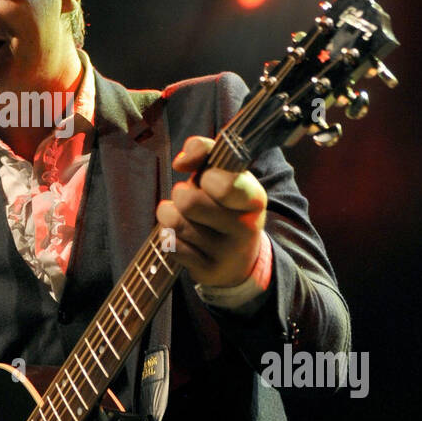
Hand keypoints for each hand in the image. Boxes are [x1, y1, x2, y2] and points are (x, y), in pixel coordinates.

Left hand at [156, 136, 266, 287]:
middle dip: (181, 194)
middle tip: (190, 198)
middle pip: (188, 202)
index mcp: (253, 198)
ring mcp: (227, 253)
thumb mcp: (224, 172)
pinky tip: (181, 235)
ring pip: (174, 222)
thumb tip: (180, 162)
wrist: (240, 256)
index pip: (224, 184)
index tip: (207, 179)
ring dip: (170, 213)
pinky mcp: (208, 271)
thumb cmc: (224, 203)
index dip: (206, 177)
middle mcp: (246, 228)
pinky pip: (170, 245)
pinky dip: (167, 235)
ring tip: (184, 215)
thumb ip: (204, 149)